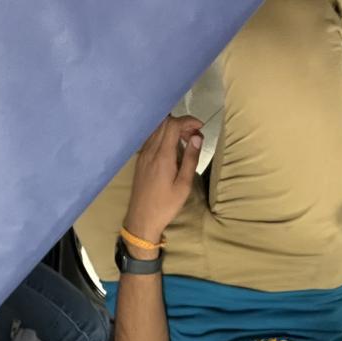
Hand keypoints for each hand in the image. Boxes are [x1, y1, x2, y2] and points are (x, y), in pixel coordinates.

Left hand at [123, 115, 204, 245]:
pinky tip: (173, 149)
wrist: (142, 219)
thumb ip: (190, 159)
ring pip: (157, 129)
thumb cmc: (166, 205)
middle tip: (195, 136)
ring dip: (173, 129)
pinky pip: (152, 138)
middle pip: (164, 123)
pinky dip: (164, 136)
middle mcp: (150, 151)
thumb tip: (197, 137)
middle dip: (182, 124)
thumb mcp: (184, 185)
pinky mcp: (140, 159)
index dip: (188, 121)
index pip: (173, 125)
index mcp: (162, 156)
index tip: (200, 127)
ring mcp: (143, 154)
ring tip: (186, 141)